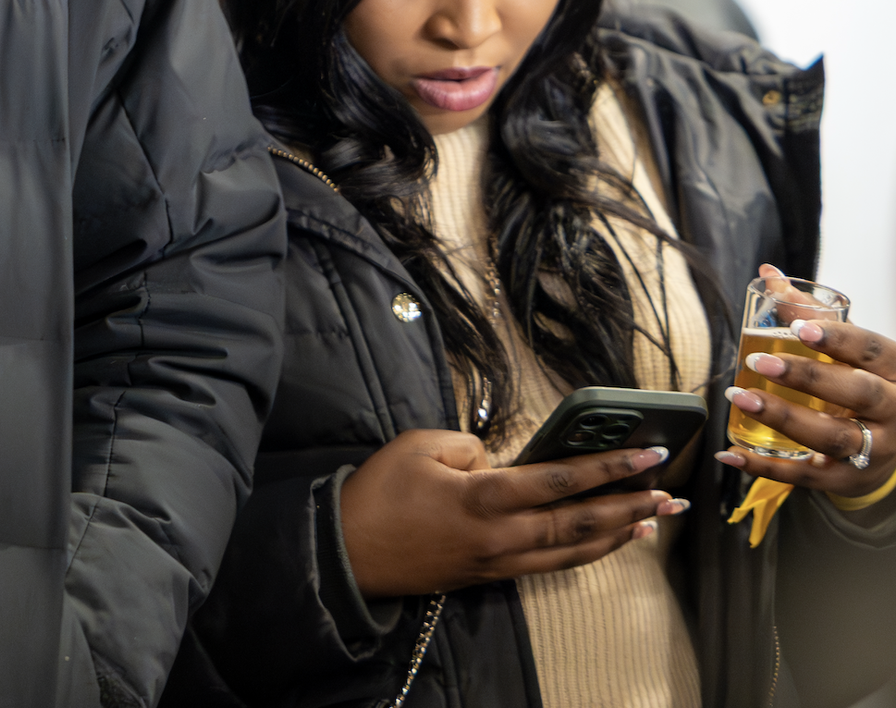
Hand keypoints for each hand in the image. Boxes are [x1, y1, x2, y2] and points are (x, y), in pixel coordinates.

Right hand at [339, 428, 682, 596]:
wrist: (349, 552)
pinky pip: (554, 563)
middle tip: (671, 492)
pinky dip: (588, 552)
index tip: (647, 454)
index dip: (607, 466)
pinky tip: (608, 542)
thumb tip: (498, 460)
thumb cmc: (379, 494)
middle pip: (581, 521)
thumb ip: (469, 445)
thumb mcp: (417, 446)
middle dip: (630, 504)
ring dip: (620, 534)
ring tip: (655, 518)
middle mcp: (503, 535)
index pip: (560, 480)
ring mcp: (500, 561)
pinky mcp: (492, 574)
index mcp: (484, 498)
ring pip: (575, 549)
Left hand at [718, 305, 895, 500]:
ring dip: (784, 418)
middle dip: (808, 377)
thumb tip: (768, 272)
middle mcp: (893, 411)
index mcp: (895, 372)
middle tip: (759, 362)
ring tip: (741, 397)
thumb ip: (809, 314)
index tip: (802, 329)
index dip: (840, 339)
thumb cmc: (864, 384)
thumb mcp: (850, 352)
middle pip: (858, 393)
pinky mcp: (849, 479)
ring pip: (834, 437)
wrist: (891, 443)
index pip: (874, 351)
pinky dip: (765, 467)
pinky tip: (731, 452)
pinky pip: (807, 477)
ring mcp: (876, 450)